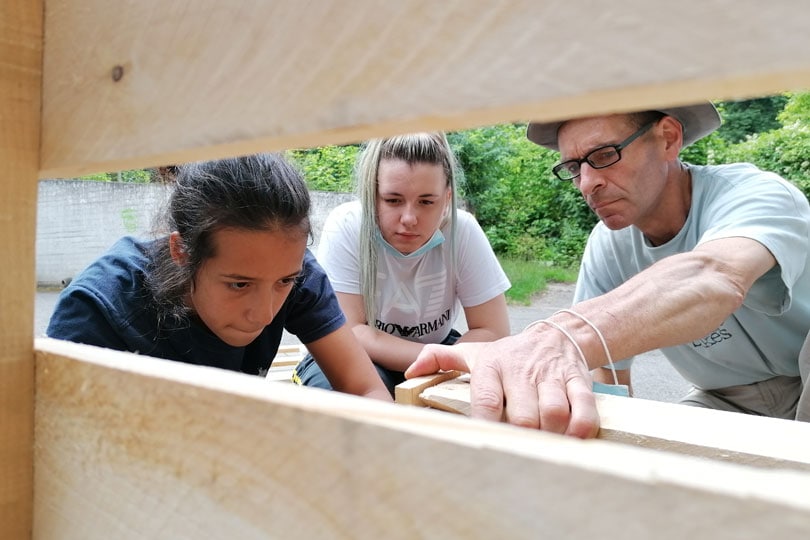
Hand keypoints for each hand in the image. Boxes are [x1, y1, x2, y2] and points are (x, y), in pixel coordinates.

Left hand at [406, 335, 598, 437]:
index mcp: (492, 367)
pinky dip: (581, 428)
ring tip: (543, 448)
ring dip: (550, 436)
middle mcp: (522, 371)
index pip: (485, 400)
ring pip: (553, 413)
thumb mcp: (475, 353)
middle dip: (521, 438)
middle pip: (522, 415)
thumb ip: (442, 359)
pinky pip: (584, 408)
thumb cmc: (509, 355)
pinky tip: (573, 438)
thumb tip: (412, 370)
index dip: (484, 425)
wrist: (555, 334)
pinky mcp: (578, 380)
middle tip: (517, 454)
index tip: (481, 445)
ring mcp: (552, 376)